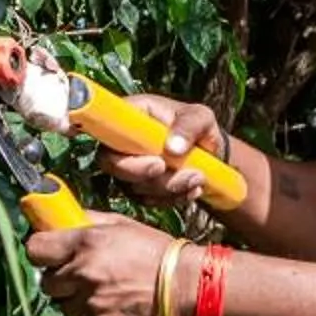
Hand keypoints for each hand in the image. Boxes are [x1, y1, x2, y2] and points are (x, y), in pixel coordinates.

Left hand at [27, 213, 179, 315]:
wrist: (187, 286)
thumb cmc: (157, 251)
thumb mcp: (123, 225)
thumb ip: (89, 221)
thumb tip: (65, 218)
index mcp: (85, 243)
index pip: (35, 249)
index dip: (42, 252)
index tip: (50, 254)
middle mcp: (83, 274)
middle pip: (47, 283)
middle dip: (62, 281)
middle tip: (83, 277)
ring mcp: (91, 304)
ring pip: (65, 308)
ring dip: (78, 302)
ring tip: (105, 295)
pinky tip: (115, 310)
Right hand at [98, 91, 229, 206]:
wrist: (209, 151)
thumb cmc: (199, 126)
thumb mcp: (201, 118)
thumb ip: (189, 126)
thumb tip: (172, 148)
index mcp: (131, 115)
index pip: (106, 133)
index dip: (121, 152)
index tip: (159, 164)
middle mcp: (121, 141)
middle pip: (115, 166)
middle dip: (152, 178)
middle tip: (188, 175)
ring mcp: (127, 166)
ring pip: (135, 187)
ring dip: (170, 188)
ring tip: (199, 177)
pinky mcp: (136, 186)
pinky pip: (148, 200)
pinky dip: (173, 198)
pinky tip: (193, 188)